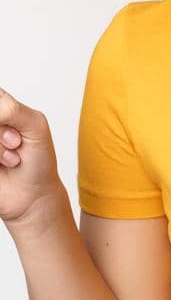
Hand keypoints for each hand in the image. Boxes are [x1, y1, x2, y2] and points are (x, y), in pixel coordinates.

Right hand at [0, 86, 65, 228]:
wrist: (31, 194)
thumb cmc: (38, 159)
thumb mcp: (35, 125)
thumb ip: (13, 109)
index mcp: (2, 105)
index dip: (3, 115)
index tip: (14, 130)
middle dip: (2, 132)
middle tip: (16, 143)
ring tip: (11, 158)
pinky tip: (3, 165)